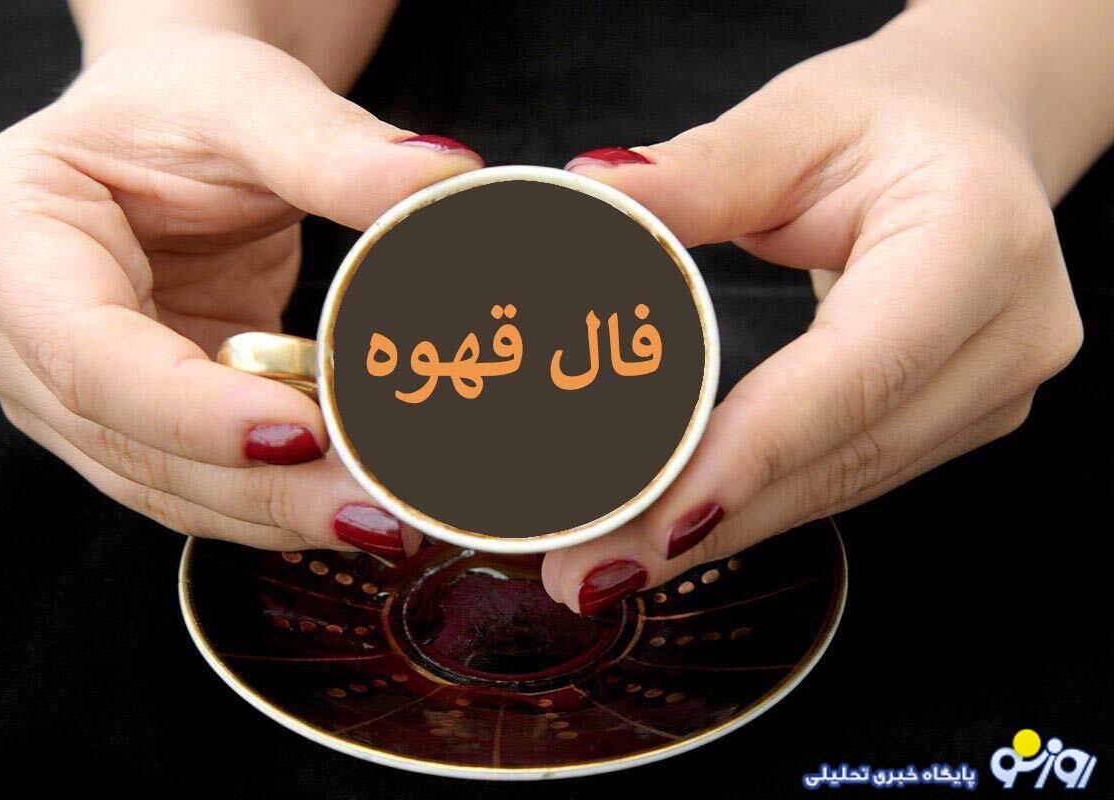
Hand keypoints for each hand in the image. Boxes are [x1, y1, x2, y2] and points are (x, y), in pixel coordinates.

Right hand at [0, 23, 482, 557]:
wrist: (171, 127)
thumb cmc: (183, 103)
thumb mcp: (248, 100)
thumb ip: (332, 146)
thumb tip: (440, 183)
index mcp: (8, 235)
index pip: (89, 354)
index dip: (193, 412)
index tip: (302, 434)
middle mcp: (13, 333)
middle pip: (132, 443)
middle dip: (261, 489)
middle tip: (378, 510)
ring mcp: (64, 391)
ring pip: (166, 486)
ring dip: (277, 512)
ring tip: (384, 517)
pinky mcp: (129, 421)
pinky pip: (197, 482)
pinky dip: (275, 498)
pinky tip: (351, 503)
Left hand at [543, 17, 1082, 612]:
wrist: (969, 138)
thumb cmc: (889, 120)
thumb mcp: (794, 120)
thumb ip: (697, 170)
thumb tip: (589, 197)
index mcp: (977, 242)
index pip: (854, 370)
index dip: (753, 454)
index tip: (656, 523)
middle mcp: (1007, 335)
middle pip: (843, 456)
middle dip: (710, 525)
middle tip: (589, 572)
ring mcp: (993, 392)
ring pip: (843, 485)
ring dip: (726, 532)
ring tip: (611, 565)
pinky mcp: (960, 420)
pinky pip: (848, 476)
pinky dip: (760, 504)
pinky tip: (680, 531)